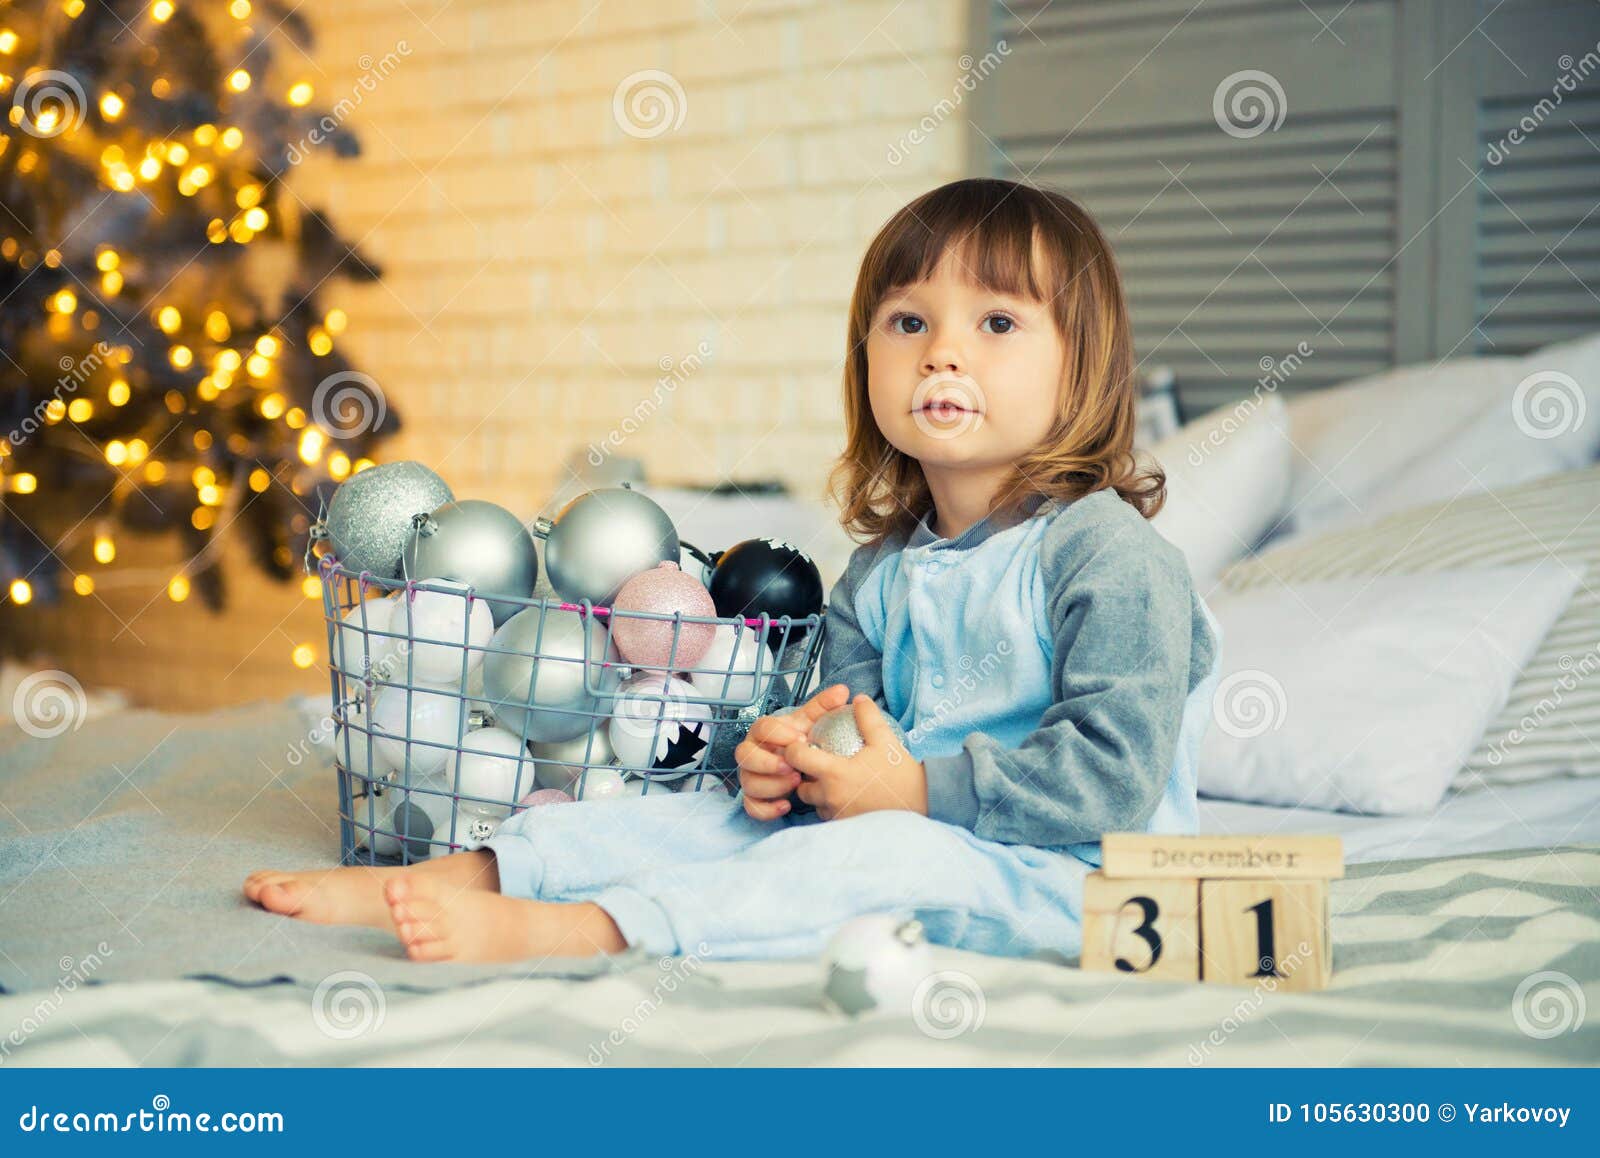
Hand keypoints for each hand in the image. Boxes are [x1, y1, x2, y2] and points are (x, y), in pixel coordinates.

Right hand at [735, 683, 850, 820]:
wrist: (797, 764)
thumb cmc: (800, 740)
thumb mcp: (811, 723)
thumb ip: (823, 707)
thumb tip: (842, 691)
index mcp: (764, 732)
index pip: (761, 727)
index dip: (778, 734)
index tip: (801, 739)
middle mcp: (751, 752)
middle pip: (744, 756)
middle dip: (767, 763)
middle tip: (792, 768)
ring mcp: (750, 776)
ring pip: (748, 782)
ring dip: (771, 785)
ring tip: (795, 784)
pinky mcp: (753, 798)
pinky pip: (751, 806)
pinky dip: (766, 809)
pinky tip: (786, 805)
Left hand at [783, 694, 926, 820]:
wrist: (922, 807)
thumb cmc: (902, 776)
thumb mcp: (886, 741)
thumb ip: (868, 717)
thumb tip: (858, 699)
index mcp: (834, 774)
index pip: (796, 758)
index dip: (794, 748)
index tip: (805, 743)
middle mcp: (829, 797)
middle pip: (800, 785)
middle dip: (804, 774)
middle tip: (819, 762)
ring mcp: (836, 815)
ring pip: (813, 802)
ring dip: (817, 791)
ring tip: (834, 779)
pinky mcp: (844, 827)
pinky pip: (828, 815)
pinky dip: (830, 805)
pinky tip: (846, 794)